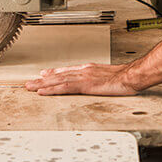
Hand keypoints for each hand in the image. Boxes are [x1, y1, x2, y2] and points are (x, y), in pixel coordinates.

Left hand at [25, 63, 139, 95]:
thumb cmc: (124, 77)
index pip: (67, 71)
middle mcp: (83, 71)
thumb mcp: (108, 76)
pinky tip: (43, 92)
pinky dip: (52, 90)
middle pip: (59, 75)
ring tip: (30, 87)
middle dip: (43, 80)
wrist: (131, 76)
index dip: (54, 73)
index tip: (44, 74)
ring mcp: (83, 77)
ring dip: (42, 84)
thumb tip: (94, 82)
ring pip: (58, 81)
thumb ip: (98, 78)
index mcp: (89, 69)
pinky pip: (64, 88)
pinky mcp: (85, 85)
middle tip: (29, 83)